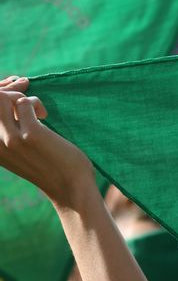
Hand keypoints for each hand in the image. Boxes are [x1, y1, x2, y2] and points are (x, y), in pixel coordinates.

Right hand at [0, 76, 94, 209]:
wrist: (69, 187)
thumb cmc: (45, 166)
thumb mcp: (15, 150)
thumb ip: (5, 131)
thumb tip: (5, 98)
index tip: (13, 101)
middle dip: (8, 94)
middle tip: (26, 105)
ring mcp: (10, 139)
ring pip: (1, 98)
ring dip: (19, 97)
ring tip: (34, 111)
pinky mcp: (30, 135)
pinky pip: (24, 103)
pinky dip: (36, 103)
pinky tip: (44, 116)